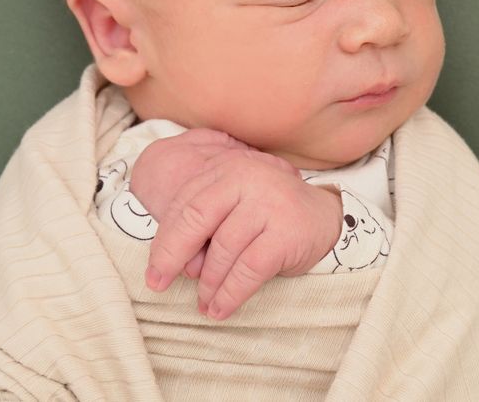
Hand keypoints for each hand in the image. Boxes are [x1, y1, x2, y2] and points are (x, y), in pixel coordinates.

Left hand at [140, 138, 343, 319]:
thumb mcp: (235, 205)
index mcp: (228, 169)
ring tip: (204, 303)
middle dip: (172, 256)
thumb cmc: (268, 215)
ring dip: (208, 284)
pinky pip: (248, 269)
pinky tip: (220, 309)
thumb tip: (171, 263)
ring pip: (223, 250)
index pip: (185, 204)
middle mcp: (247, 179)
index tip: (154, 270)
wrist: (325, 218)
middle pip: (196, 219)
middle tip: (158, 285)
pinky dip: (230, 294)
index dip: (164, 240)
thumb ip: (204, 220)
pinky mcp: (285, 233)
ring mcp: (269, 204)